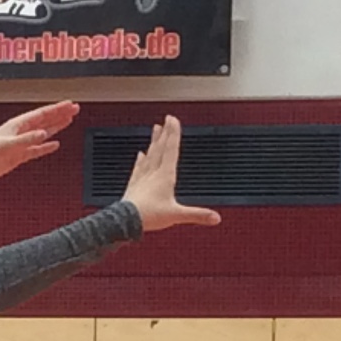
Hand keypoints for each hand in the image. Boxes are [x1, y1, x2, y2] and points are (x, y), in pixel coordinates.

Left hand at [0, 102, 77, 183]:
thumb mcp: (7, 144)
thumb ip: (26, 140)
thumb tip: (43, 134)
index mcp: (17, 125)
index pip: (42, 114)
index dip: (57, 109)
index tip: (70, 104)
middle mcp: (20, 132)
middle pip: (45, 120)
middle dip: (60, 114)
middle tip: (75, 108)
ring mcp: (20, 144)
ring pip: (43, 133)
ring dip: (56, 127)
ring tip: (68, 121)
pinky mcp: (18, 156)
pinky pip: (36, 150)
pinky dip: (46, 147)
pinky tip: (55, 145)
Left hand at [120, 116, 222, 230]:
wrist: (126, 221)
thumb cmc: (149, 216)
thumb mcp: (177, 215)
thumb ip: (197, 215)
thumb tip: (215, 218)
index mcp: (165, 176)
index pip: (171, 149)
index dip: (173, 133)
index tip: (173, 119)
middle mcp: (153, 173)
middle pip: (160, 148)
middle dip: (165, 132)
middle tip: (166, 119)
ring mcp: (142, 178)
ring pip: (149, 154)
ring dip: (153, 141)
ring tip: (155, 129)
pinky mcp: (133, 185)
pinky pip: (138, 168)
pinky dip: (140, 159)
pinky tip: (140, 154)